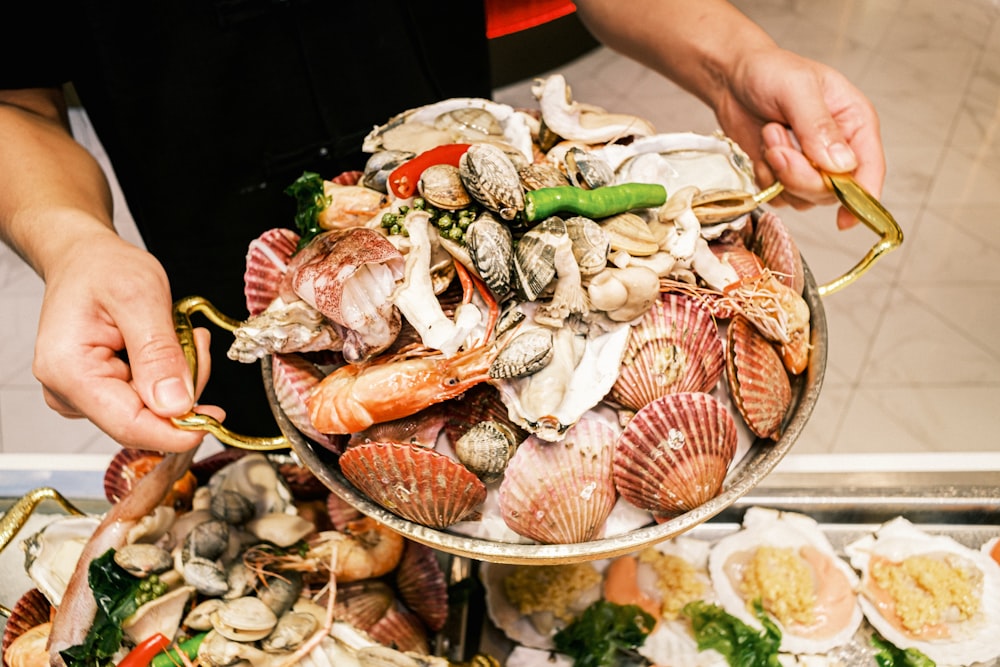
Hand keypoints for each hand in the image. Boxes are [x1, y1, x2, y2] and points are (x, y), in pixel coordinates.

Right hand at [32, 232, 224, 451]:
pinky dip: (168, 375)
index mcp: (70, 371)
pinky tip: (167, 344)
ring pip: (151, 410)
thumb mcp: (140, 297)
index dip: (178, 430)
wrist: (84, 259)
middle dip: (183, 388)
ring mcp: (82, 394)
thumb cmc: (103, 269)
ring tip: (179, 334)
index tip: (215, 417)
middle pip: (145, 419)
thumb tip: (175, 405)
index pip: (129, 425)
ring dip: (178, 377)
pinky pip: (147, 398)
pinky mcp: (99, 391)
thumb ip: (158, 352)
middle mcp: (68, 391)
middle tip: (195, 342)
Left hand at [713, 47, 884, 228]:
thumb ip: (818, 127)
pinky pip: (779, 196)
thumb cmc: (771, 71)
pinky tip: (762, 147)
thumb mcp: (797, 89)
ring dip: (780, 173)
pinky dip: (765, 177)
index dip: (863, 199)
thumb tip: (842, 165)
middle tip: (778, 145)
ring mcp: (811, 166)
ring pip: (804, 198)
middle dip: (800, 175)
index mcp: (855, 123)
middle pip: (832, 191)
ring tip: (771, 134)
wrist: (734, 77)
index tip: (847, 218)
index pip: (870, 169)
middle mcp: (838, 149)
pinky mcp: (784, 175)